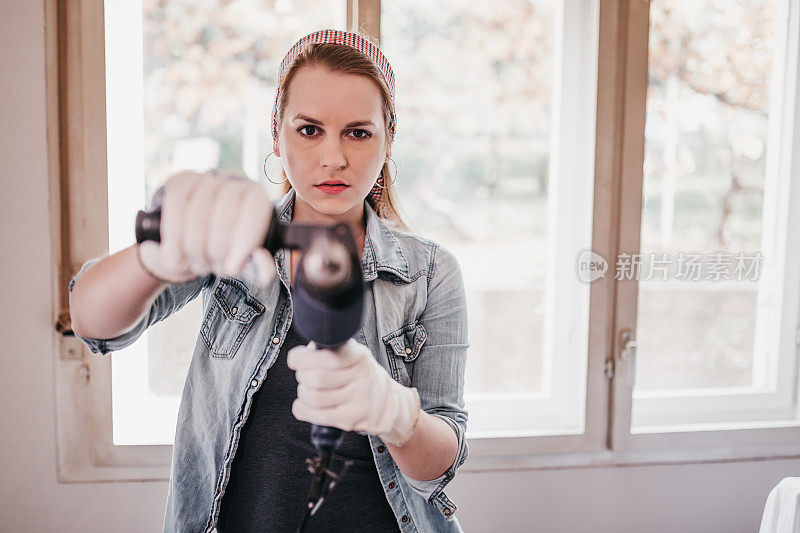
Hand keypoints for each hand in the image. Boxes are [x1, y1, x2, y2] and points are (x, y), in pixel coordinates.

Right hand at [137, 169, 276, 285]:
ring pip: (198, 214)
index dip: (245, 239)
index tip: (233, 266)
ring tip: (197, 264)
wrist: (190, 244)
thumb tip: (262, 266)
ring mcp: (206, 177)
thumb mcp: (244, 263)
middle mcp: (235, 180)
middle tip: (213, 268)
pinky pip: (176, 205)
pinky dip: (173, 236)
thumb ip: (259, 269)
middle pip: (225, 215)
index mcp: (257, 197)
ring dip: (194, 249)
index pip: (255, 210)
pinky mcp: (180, 180)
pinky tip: (175, 254)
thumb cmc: (224, 251)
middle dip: (216, 250)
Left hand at [287, 338, 420, 446]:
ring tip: (306, 391)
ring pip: (315, 397)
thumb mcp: (354, 356)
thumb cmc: (361, 377)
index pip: (327, 356)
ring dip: (303, 394)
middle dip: (302, 376)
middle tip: (303, 376)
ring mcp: (358, 399)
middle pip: (317, 378)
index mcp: (359, 357)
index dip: (303, 357)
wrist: (389, 404)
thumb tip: (303, 355)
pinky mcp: (352, 419)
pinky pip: (318, 416)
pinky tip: (301, 406)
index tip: (295, 359)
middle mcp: (362, 377)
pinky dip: (303, 410)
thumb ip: (331, 351)